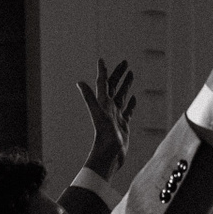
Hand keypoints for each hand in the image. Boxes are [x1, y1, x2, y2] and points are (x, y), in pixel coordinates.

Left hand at [79, 58, 135, 178]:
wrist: (110, 153)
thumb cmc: (104, 134)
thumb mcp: (97, 113)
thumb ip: (89, 97)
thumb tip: (79, 82)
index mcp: (103, 102)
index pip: (103, 83)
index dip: (103, 71)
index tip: (102, 60)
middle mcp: (109, 107)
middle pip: (114, 86)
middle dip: (119, 74)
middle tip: (125, 63)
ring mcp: (116, 115)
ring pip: (122, 96)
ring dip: (126, 85)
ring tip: (131, 74)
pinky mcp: (123, 123)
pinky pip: (128, 110)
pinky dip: (131, 102)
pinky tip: (133, 97)